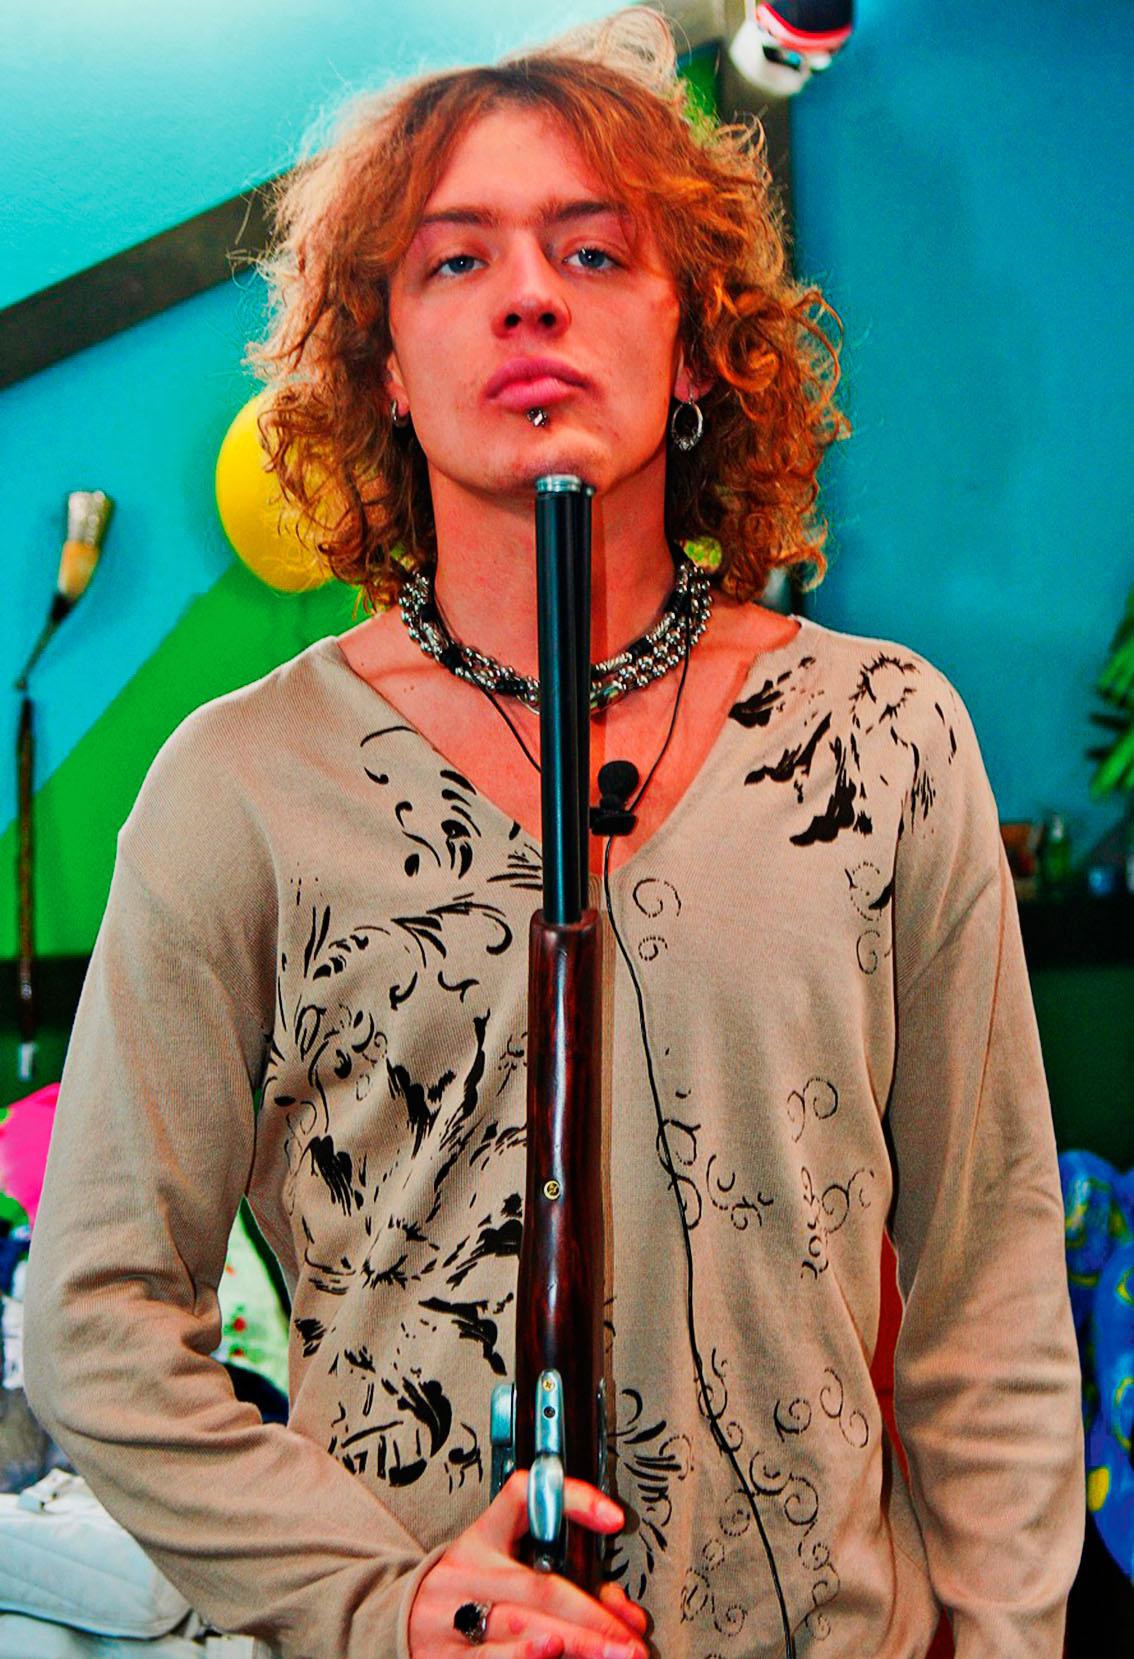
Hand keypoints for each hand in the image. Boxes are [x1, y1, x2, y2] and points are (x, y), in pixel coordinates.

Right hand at [407, 1469, 649, 1657]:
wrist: (391, 1624)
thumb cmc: (461, 1595)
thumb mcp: (497, 1569)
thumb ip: (558, 1581)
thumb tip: (621, 1609)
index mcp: (483, 1539)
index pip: (523, 1497)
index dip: (571, 1500)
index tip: (614, 1519)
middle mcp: (469, 1573)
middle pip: (537, 1585)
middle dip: (592, 1614)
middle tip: (632, 1637)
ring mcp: (455, 1618)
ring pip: (519, 1624)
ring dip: (573, 1643)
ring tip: (609, 1650)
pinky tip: (551, 1657)